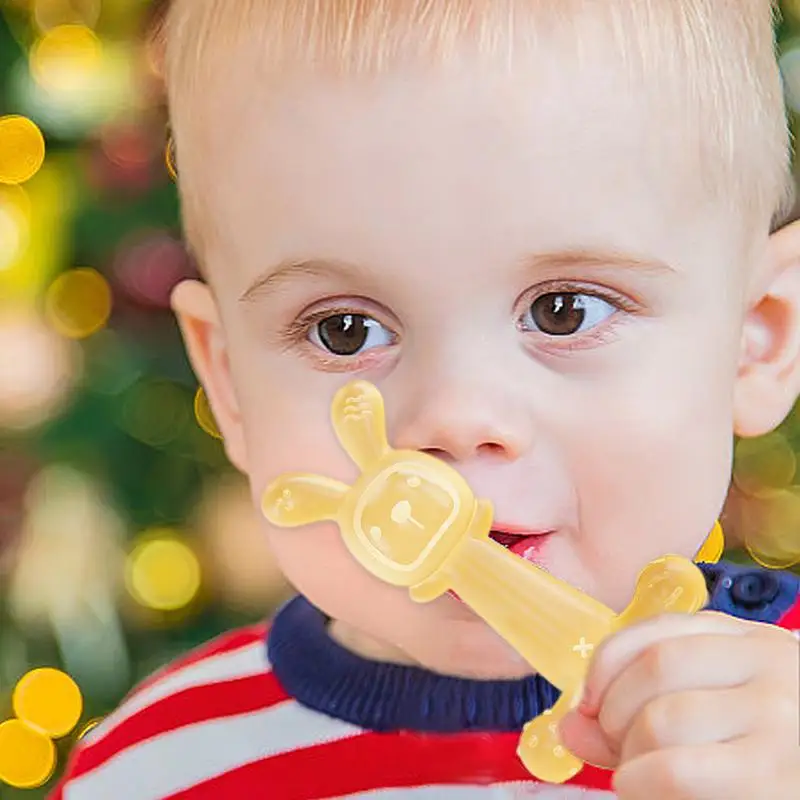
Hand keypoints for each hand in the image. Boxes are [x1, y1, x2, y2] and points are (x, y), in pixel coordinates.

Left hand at [558, 611, 799, 798]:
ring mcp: (778, 721)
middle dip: (612, 710)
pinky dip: (639, 782)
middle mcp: (771, 669)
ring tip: (637, 775)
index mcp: (753, 643)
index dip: (607, 662)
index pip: (660, 629)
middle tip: (614, 744)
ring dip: (626, 753)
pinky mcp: (773, 778)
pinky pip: (674, 770)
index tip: (588, 700)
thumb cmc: (766, 758)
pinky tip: (640, 789)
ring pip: (660, 719)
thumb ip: (641, 713)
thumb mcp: (719, 716)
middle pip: (655, 667)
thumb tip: (568, 727)